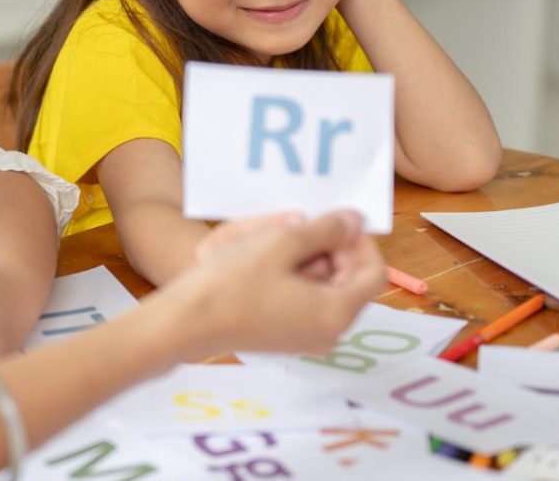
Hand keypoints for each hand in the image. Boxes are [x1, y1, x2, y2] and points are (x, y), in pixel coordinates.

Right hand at [155, 209, 384, 363]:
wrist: (184, 322)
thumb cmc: (232, 283)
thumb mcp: (281, 243)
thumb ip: (326, 230)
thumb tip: (354, 221)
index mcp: (336, 314)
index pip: (374, 273)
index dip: (361, 242)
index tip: (338, 220)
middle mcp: (328, 333)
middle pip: (350, 282)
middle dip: (334, 248)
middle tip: (306, 224)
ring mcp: (304, 338)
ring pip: (325, 289)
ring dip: (311, 259)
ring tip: (280, 237)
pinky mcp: (283, 337)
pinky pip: (304, 301)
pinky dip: (295, 276)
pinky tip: (267, 259)